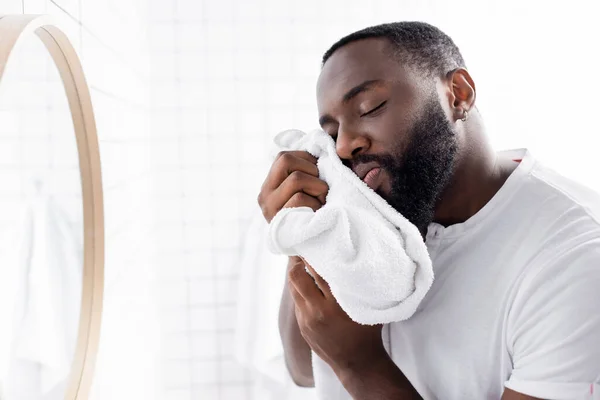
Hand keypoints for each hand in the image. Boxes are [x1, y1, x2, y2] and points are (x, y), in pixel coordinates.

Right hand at [257, 151, 328, 222]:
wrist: (310, 253)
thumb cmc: (312, 217)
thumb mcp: (302, 192)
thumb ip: (302, 173)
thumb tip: (318, 146)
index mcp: (269, 185)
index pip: (283, 156)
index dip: (306, 158)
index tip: (318, 172)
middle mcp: (264, 195)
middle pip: (286, 160)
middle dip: (310, 168)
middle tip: (320, 186)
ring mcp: (270, 208)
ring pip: (296, 179)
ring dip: (318, 187)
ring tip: (321, 201)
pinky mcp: (280, 220)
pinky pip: (300, 198)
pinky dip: (315, 203)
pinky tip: (318, 213)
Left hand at [288, 259, 386, 375]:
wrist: (358, 363)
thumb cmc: (368, 332)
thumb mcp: (367, 306)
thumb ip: (357, 285)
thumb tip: (351, 259)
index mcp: (334, 304)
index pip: (317, 271)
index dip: (313, 255)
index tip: (314, 244)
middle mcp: (317, 311)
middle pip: (296, 277)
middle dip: (298, 262)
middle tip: (304, 252)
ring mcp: (306, 320)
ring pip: (293, 289)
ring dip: (298, 276)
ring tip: (304, 265)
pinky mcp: (302, 326)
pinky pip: (297, 302)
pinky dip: (301, 291)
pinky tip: (309, 286)